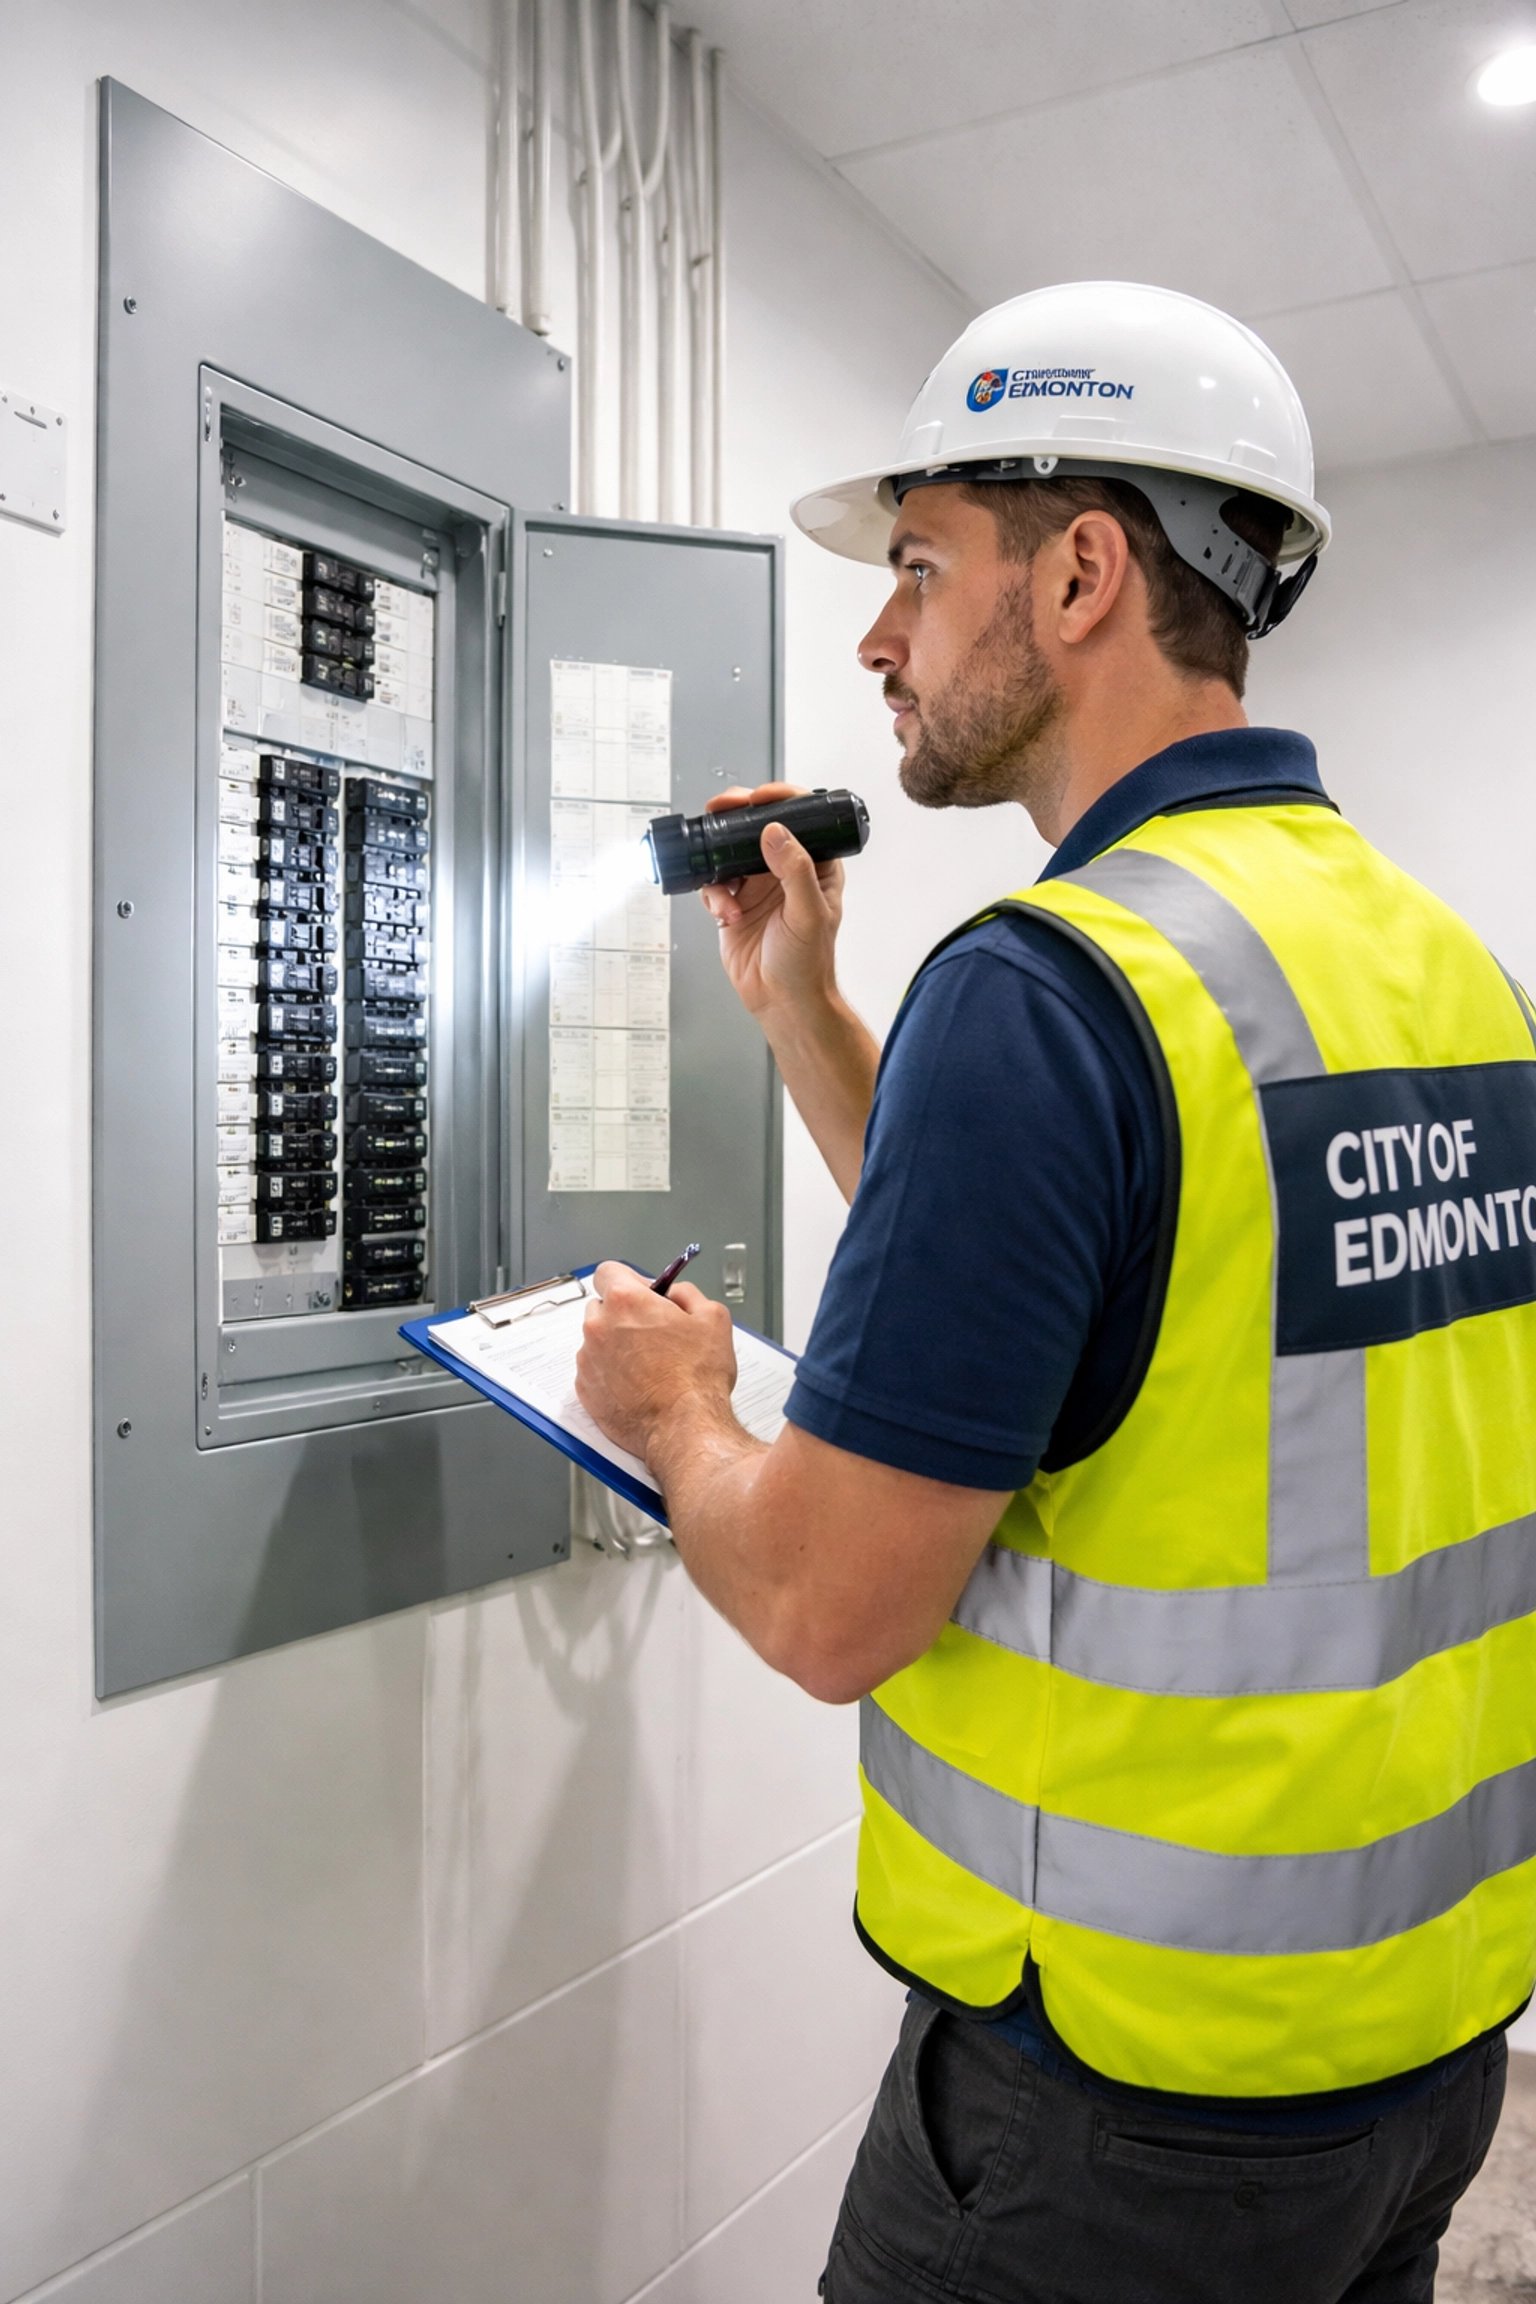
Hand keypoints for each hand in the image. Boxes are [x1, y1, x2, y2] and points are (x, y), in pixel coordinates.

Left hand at [575, 1262, 738, 1465]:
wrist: (684, 1427)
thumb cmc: (697, 1377)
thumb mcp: (713, 1318)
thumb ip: (688, 1294)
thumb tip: (675, 1293)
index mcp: (625, 1301)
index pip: (608, 1272)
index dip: (629, 1281)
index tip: (642, 1293)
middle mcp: (599, 1327)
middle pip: (601, 1307)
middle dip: (623, 1314)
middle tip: (651, 1332)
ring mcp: (589, 1360)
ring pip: (597, 1341)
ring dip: (616, 1346)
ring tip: (648, 1366)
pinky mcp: (586, 1390)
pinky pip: (594, 1371)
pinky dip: (610, 1374)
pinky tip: (637, 1385)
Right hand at [699, 784, 844, 1020]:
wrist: (782, 1002)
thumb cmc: (808, 964)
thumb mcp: (808, 914)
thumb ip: (795, 871)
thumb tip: (775, 833)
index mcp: (815, 866)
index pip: (800, 819)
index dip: (779, 800)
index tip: (758, 797)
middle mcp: (784, 871)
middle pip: (757, 827)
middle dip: (736, 817)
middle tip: (721, 809)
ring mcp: (757, 887)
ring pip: (729, 853)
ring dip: (720, 863)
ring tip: (724, 886)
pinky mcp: (733, 904)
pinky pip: (713, 885)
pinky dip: (713, 897)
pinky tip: (727, 915)